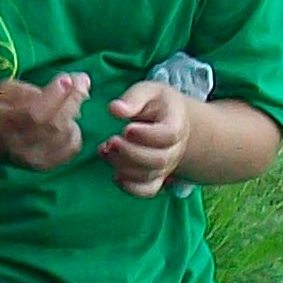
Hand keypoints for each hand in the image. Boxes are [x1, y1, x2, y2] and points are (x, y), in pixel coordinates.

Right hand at [0, 70, 89, 171]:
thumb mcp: (1, 90)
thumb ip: (30, 90)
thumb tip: (65, 85)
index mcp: (3, 123)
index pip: (35, 114)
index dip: (55, 96)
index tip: (68, 77)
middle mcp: (18, 146)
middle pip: (54, 125)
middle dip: (73, 100)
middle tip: (82, 81)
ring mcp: (32, 159)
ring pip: (66, 136)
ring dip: (74, 113)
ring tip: (70, 100)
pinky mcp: (44, 166)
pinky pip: (71, 148)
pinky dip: (74, 131)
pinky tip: (67, 121)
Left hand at [101, 79, 191, 196]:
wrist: (168, 120)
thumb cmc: (156, 103)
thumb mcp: (148, 91)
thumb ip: (133, 98)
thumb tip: (115, 109)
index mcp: (176, 123)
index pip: (169, 134)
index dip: (147, 135)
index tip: (126, 128)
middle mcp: (175, 148)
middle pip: (159, 159)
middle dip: (131, 153)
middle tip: (111, 141)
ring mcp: (166, 166)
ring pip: (150, 175)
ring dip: (124, 166)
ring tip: (106, 150)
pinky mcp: (156, 177)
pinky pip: (147, 191)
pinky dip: (130, 187)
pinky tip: (115, 175)